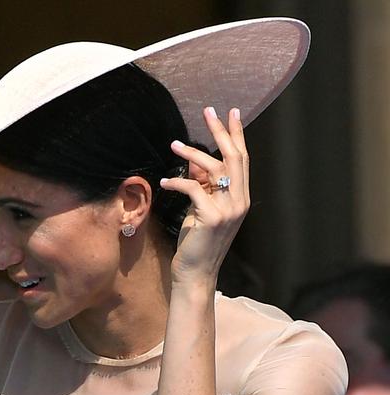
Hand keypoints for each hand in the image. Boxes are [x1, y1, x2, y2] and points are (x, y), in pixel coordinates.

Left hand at [158, 106, 249, 287]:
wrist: (195, 273)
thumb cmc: (196, 242)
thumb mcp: (200, 209)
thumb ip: (202, 186)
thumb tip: (194, 163)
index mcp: (240, 197)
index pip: (242, 159)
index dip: (236, 135)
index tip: (231, 113)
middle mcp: (239, 200)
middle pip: (233, 157)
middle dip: (221, 131)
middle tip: (209, 110)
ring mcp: (228, 210)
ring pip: (214, 169)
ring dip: (192, 154)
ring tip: (174, 144)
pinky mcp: (212, 218)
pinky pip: (194, 189)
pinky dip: (178, 183)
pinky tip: (164, 182)